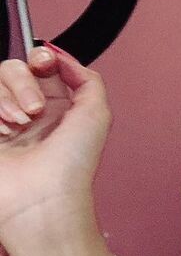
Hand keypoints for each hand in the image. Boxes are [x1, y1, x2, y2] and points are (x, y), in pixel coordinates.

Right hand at [0, 45, 111, 249]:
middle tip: (33, 111)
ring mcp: (2, 122)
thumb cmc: (72, 164)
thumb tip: (61, 56)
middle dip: (22, 83)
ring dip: (5, 100)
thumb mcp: (97, 113)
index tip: (43, 64)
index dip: (39, 57)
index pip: (38, 63)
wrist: (43, 199)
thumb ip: (86, 78)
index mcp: (56, 105)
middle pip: (12, 68)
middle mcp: (27, 110)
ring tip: (17, 126)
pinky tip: (3, 132)